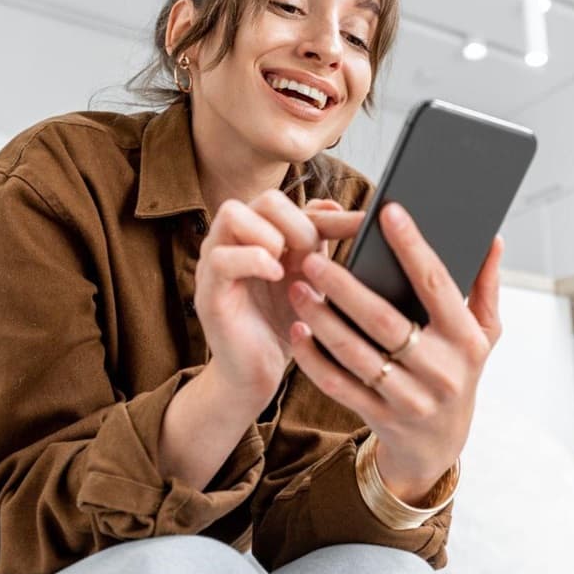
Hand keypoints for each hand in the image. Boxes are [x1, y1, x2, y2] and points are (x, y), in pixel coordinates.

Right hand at [194, 190, 362, 409]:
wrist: (258, 374)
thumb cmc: (283, 322)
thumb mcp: (310, 278)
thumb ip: (318, 241)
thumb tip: (335, 204)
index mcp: (259, 232)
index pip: (296, 204)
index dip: (332, 215)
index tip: (364, 224)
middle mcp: (234, 240)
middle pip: (265, 198)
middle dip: (298, 222)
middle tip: (313, 254)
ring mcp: (216, 262)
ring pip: (232, 214)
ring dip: (270, 235)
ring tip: (288, 265)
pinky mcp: (208, 291)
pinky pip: (222, 258)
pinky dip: (254, 260)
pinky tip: (277, 277)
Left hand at [287, 202, 503, 503]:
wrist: (440, 445)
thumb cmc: (460, 372)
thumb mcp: (483, 334)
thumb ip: (486, 287)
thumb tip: (493, 239)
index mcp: (466, 340)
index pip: (436, 284)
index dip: (412, 246)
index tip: (388, 212)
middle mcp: (440, 370)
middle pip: (384, 321)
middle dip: (345, 287)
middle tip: (314, 257)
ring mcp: (408, 398)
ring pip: (355, 354)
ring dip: (321, 319)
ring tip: (298, 287)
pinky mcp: (379, 416)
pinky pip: (339, 385)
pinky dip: (314, 358)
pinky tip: (298, 330)